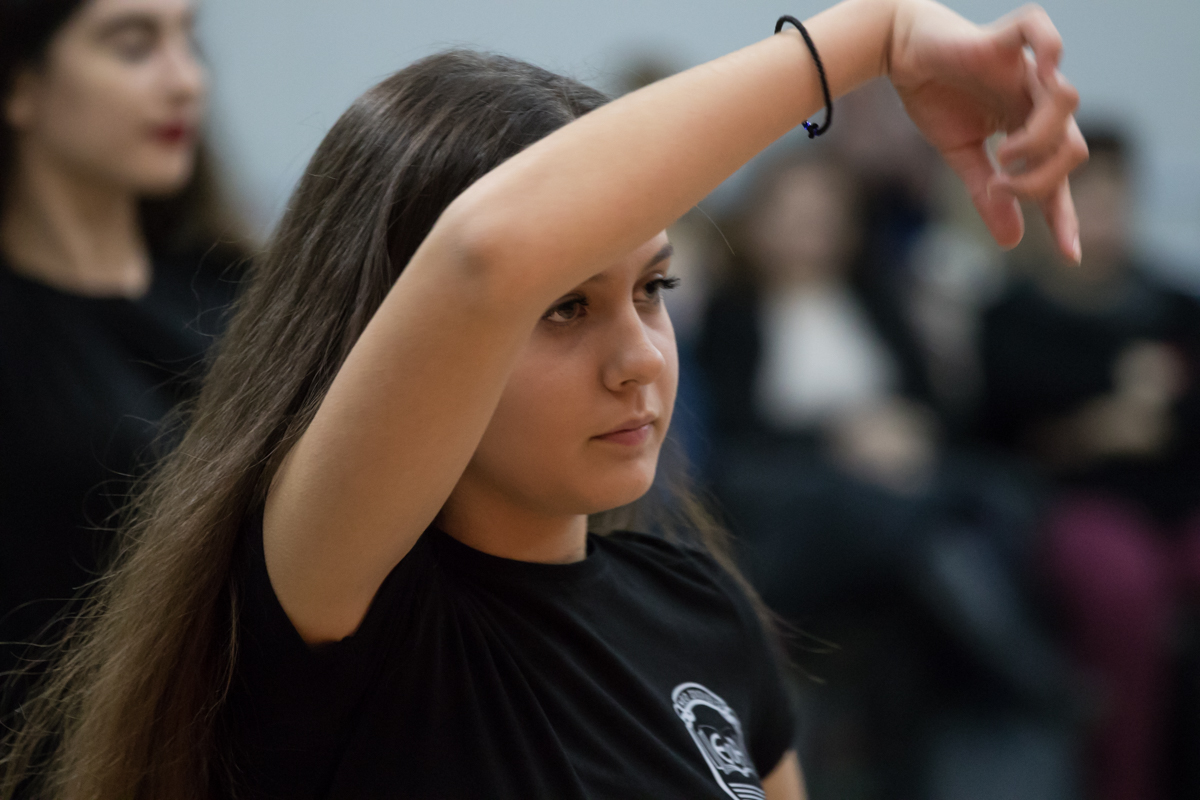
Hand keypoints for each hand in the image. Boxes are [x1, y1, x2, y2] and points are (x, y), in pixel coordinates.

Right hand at [887, 1, 1086, 261]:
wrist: (901, 53)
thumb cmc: (934, 97)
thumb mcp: (960, 156)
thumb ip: (986, 193)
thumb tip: (1012, 242)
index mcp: (1029, 127)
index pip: (1057, 176)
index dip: (1063, 214)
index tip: (1068, 254)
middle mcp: (1036, 99)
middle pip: (1073, 145)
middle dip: (1043, 180)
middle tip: (1002, 184)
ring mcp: (1025, 68)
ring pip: (1067, 101)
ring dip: (1040, 139)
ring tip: (1006, 154)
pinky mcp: (1004, 40)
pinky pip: (1041, 32)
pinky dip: (1051, 49)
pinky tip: (1043, 75)